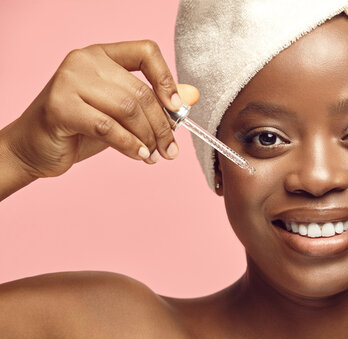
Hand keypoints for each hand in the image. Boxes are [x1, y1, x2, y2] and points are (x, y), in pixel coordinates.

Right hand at [3, 40, 199, 178]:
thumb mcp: (120, 114)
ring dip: (148, 138)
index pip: (146, 51)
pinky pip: (108, 127)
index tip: (177, 108)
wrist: (34, 147)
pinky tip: (139, 156)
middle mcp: (85, 61)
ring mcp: (69, 80)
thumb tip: (191, 97)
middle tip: (170, 150)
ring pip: (128, 109)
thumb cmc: (79, 128)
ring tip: (153, 156)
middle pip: (140, 91)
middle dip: (162, 125)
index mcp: (102, 55)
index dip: (167, 79)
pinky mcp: (60, 106)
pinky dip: (129, 145)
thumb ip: (152, 104)